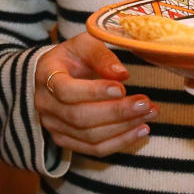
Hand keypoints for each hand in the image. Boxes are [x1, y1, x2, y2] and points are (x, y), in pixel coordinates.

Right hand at [34, 32, 155, 155]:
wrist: (57, 74)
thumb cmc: (74, 56)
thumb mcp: (85, 44)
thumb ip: (101, 56)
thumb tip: (122, 75)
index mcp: (46, 75)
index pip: (66, 90)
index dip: (94, 92)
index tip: (122, 88)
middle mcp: (45, 104)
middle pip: (80, 117)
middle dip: (117, 112)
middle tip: (145, 103)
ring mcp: (53, 126)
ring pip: (90, 136)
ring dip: (124, 128)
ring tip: (149, 115)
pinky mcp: (66, 141)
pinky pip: (95, 149)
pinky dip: (120, 142)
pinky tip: (141, 130)